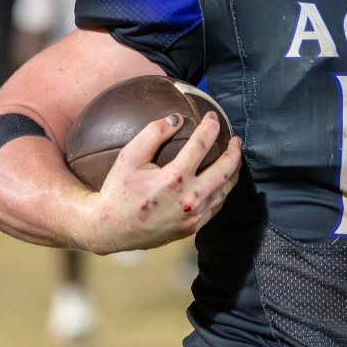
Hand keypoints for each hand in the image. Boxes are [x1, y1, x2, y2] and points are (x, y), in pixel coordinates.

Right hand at [84, 111, 242, 253]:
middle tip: (235, 138)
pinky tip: (222, 180)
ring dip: (234, 170)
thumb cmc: (118, 191)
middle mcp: (189, 198)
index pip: (202, 145)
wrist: (110, 230)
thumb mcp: (129, 157)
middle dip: (234, 150)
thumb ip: (153, 133)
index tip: (213, 117)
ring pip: (226, 189)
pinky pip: (218, 205)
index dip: (210, 127)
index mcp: (174, 179)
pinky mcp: (193, 227)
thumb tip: (178, 118)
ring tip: (234, 156)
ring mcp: (194, 216)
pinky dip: (224, 189)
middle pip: (226, 168)